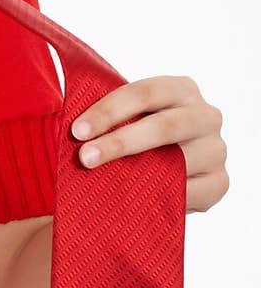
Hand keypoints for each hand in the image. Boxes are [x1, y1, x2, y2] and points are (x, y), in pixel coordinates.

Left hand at [70, 75, 228, 214]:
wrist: (165, 171)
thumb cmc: (136, 136)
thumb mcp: (128, 117)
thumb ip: (108, 114)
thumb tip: (66, 120)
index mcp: (181, 89)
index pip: (144, 93)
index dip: (109, 111)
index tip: (77, 131)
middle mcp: (206, 115)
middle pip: (163, 126)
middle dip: (120, 142)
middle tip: (85, 157)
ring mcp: (216, 149)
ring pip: (179, 161)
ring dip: (137, 172)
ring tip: (102, 181)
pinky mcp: (220, 182)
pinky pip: (192, 192)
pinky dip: (163, 195)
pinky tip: (135, 198)